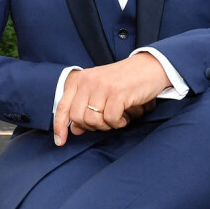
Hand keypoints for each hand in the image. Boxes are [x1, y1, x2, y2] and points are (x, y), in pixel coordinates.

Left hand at [53, 53, 169, 145]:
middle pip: (77, 117)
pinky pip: (111, 119)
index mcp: (81, 79)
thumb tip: (75, 129)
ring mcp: (102, 86)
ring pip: (93, 120)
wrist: (150, 67)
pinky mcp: (117, 93)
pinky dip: (119, 122)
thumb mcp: (100, 91)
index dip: (60, 126)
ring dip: (107, 125)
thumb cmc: (125, 81)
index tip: (61, 142)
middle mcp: (88, 80)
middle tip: (106, 121)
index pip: (63, 106)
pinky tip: (126, 115)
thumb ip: (85, 108)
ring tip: (117, 117)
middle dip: (92, 126)